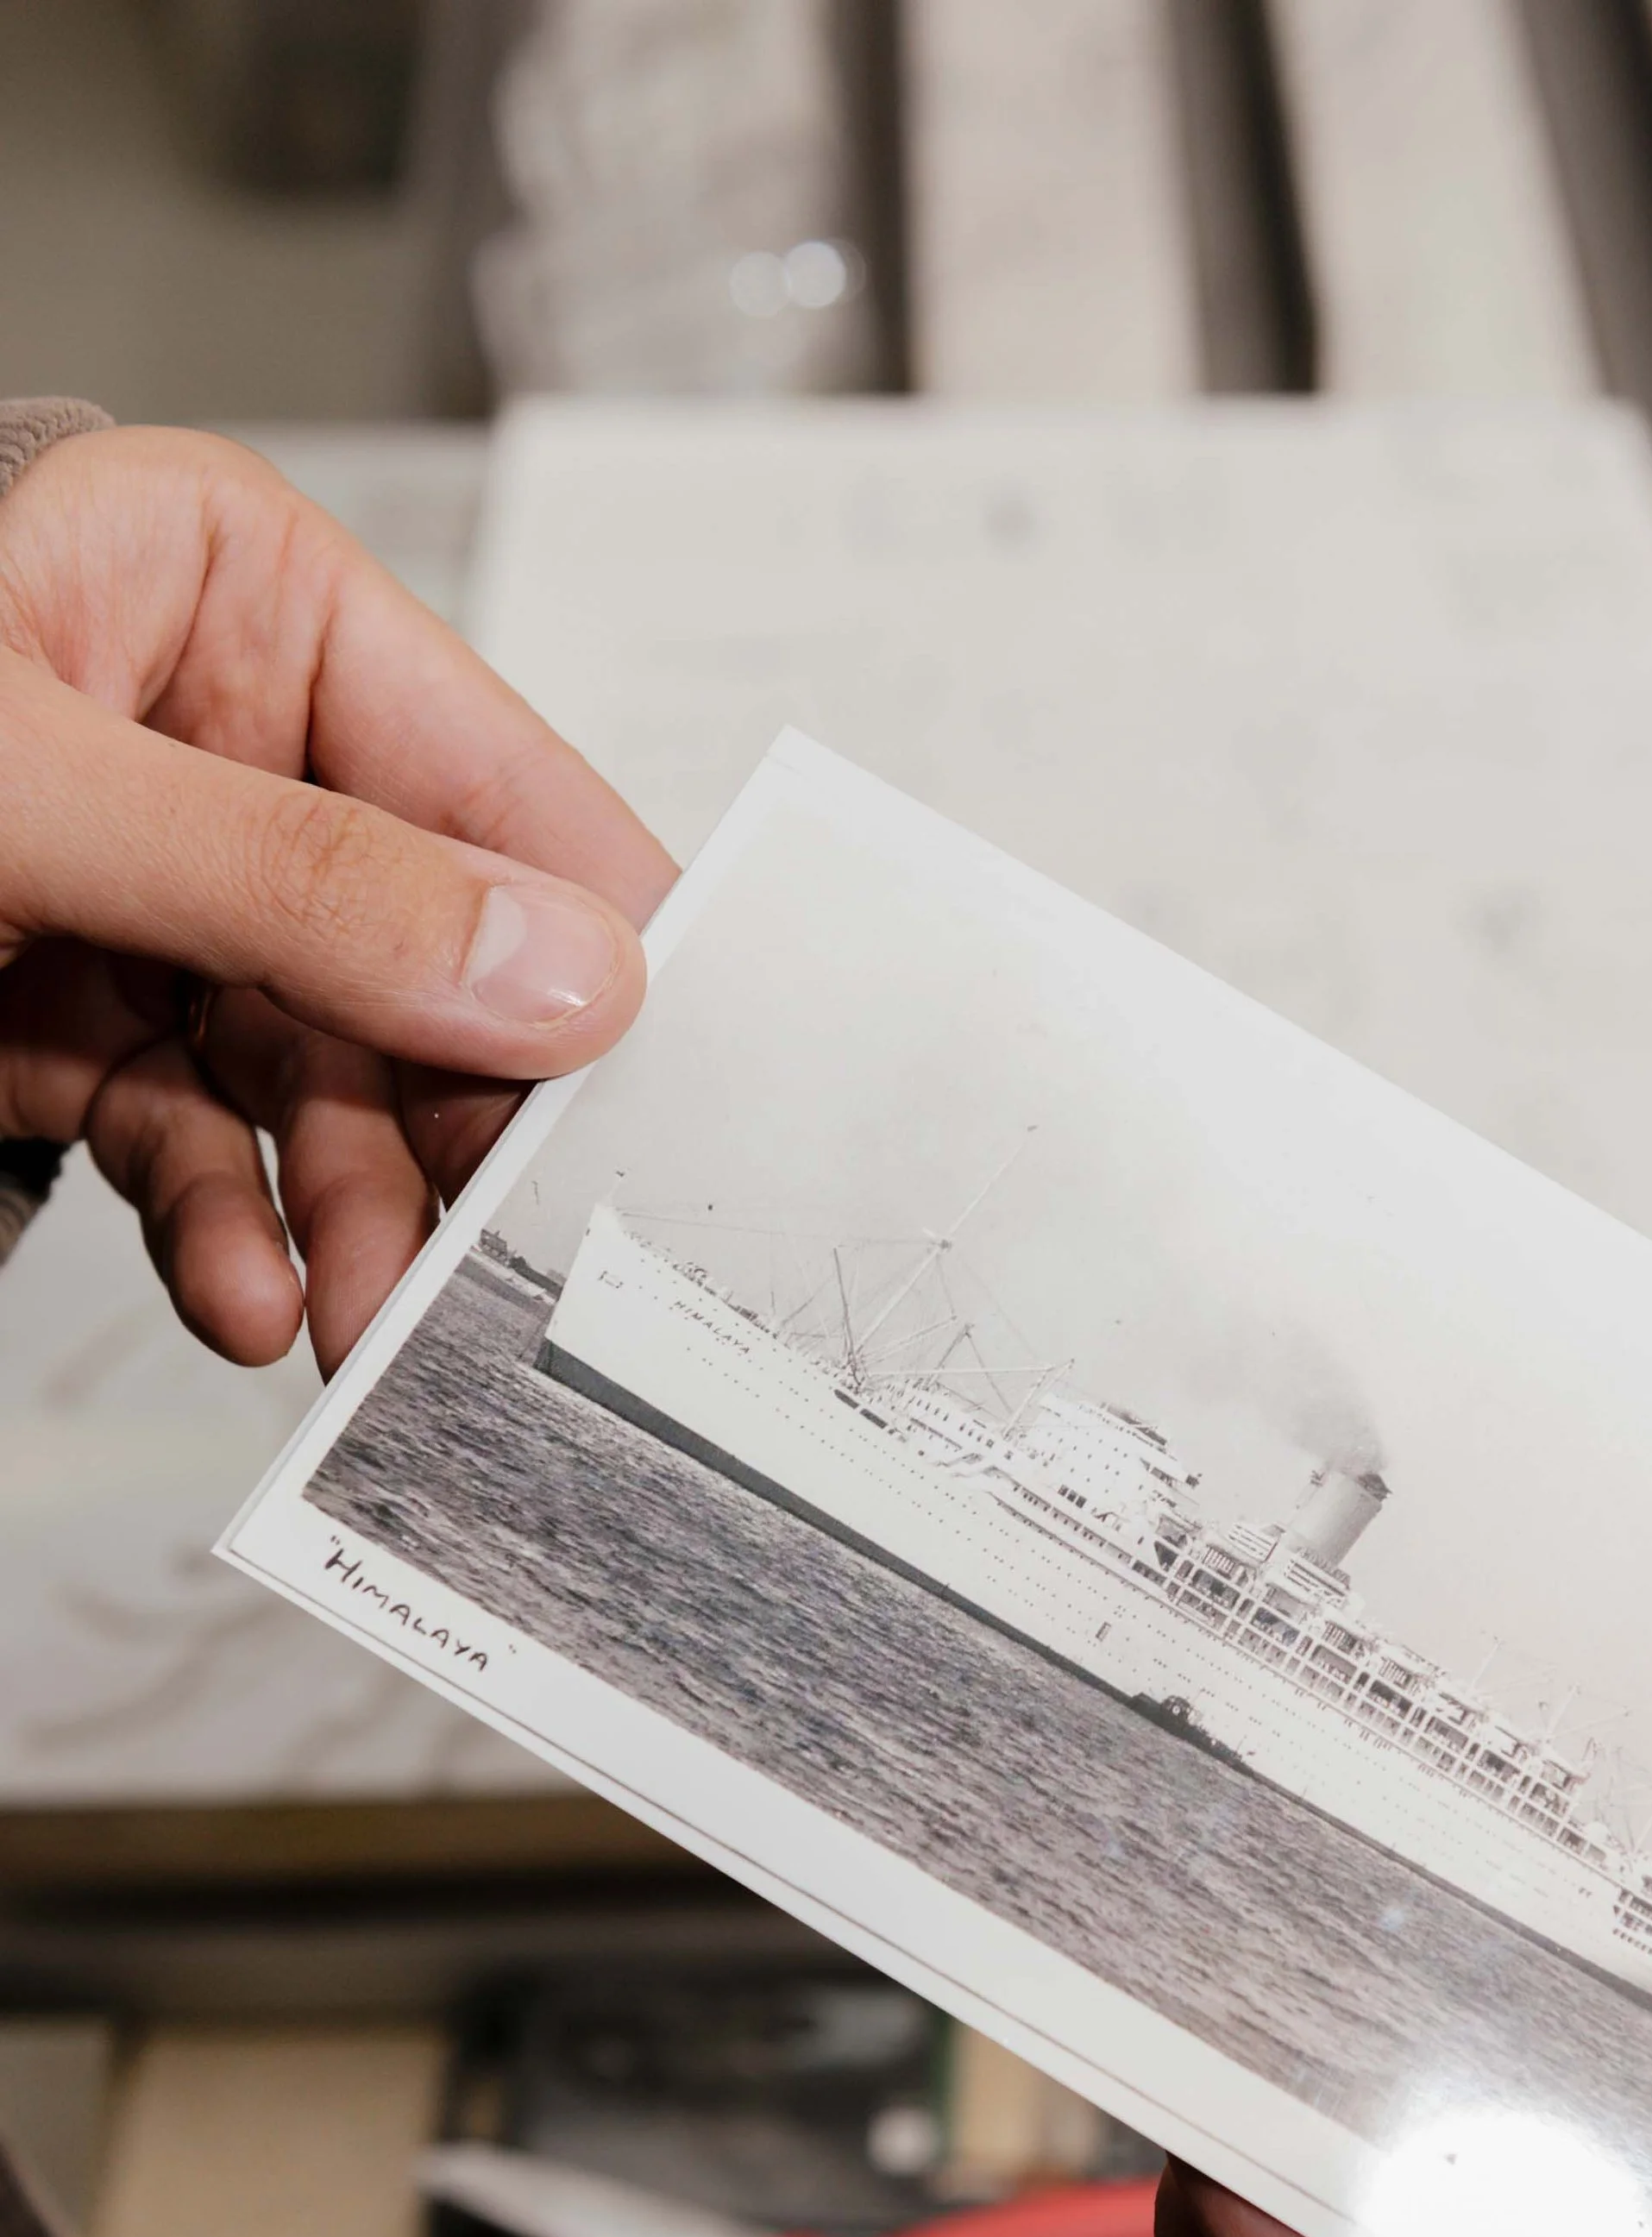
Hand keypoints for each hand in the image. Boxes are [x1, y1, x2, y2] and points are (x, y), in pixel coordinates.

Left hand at [0, 424, 676, 1371]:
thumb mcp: (22, 788)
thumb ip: (302, 881)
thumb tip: (563, 971)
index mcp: (232, 598)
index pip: (484, 770)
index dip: (596, 927)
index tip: (689, 1076)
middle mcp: (218, 738)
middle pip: (423, 954)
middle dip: (453, 1124)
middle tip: (511, 1262)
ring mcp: (152, 888)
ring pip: (320, 1072)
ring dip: (349, 1212)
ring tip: (366, 1328)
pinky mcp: (77, 1010)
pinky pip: (201, 1133)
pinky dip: (229, 1227)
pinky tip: (248, 1302)